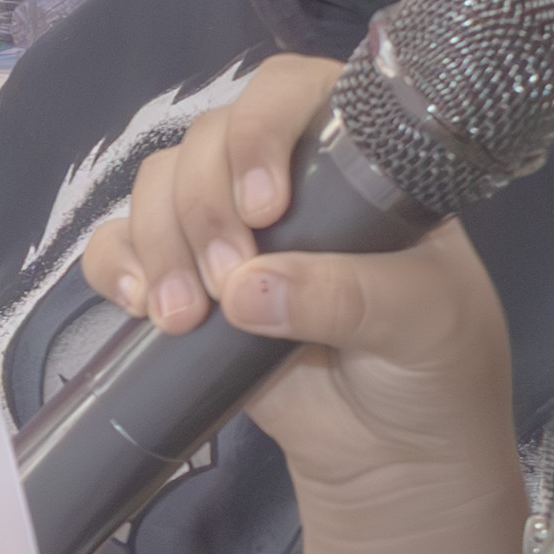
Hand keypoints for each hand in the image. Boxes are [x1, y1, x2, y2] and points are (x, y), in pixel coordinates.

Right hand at [80, 64, 524, 532]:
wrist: (398, 460)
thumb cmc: (436, 371)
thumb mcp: (425, 323)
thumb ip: (348, 297)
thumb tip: (244, 289)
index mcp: (358, 161)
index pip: (294, 93)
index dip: (262, 130)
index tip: (265, 207)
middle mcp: (288, 180)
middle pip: (208, 139)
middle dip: (204, 207)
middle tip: (226, 282)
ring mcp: (231, 231)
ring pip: (158, 185)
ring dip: (158, 242)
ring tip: (183, 317)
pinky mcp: (186, 284)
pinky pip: (120, 247)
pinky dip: (116, 266)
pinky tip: (142, 307)